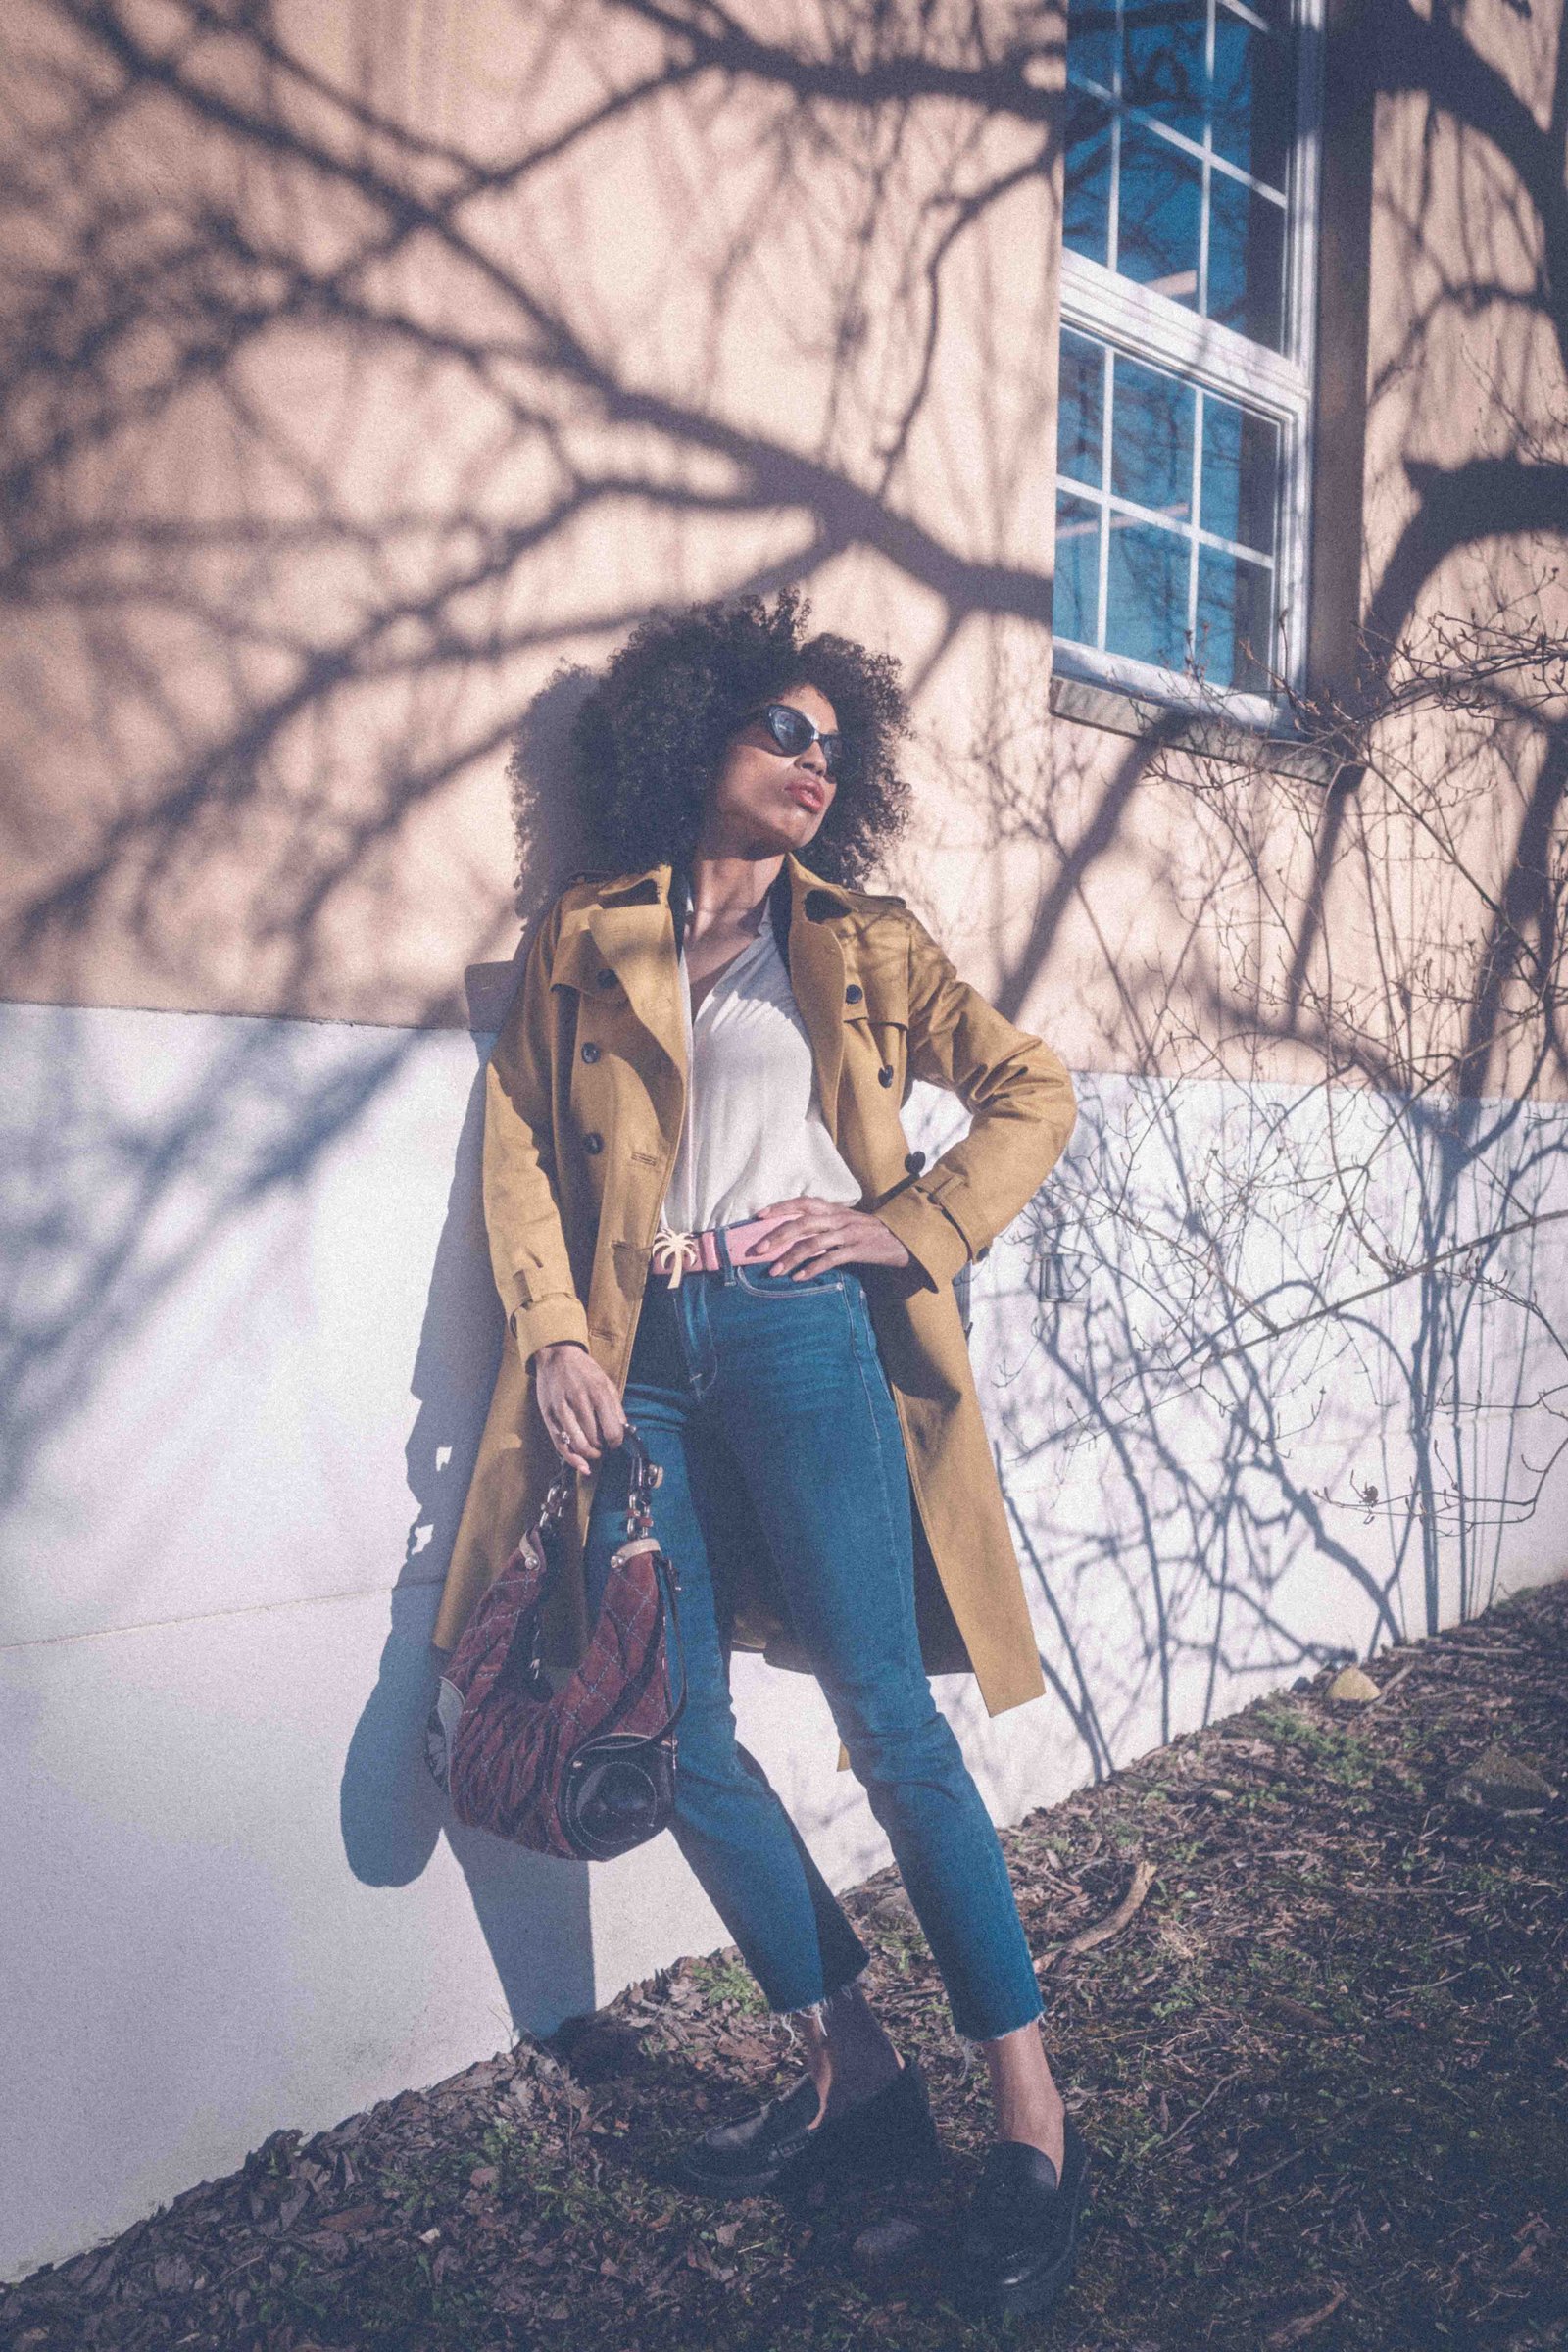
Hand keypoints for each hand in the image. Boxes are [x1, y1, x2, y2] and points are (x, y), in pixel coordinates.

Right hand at [533, 1341, 626, 1473]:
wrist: (556, 1355)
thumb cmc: (584, 1370)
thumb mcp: (606, 1382)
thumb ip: (616, 1407)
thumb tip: (624, 1430)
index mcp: (598, 1392)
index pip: (612, 1430)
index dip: (616, 1443)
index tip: (615, 1443)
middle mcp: (580, 1401)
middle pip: (595, 1440)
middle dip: (602, 1448)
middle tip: (603, 1446)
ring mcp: (562, 1409)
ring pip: (578, 1444)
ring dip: (589, 1454)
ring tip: (593, 1452)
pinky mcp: (548, 1415)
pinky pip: (560, 1444)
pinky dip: (572, 1459)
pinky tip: (581, 1465)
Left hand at [754, 1195, 912, 1278]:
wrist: (902, 1240)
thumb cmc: (868, 1232)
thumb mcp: (846, 1221)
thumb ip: (823, 1222)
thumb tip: (793, 1230)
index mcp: (834, 1209)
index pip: (803, 1202)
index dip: (781, 1207)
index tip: (759, 1216)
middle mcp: (839, 1218)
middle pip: (803, 1223)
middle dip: (778, 1235)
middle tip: (759, 1249)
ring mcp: (848, 1234)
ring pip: (813, 1243)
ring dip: (791, 1258)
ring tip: (775, 1271)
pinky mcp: (858, 1250)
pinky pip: (831, 1259)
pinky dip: (813, 1268)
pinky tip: (799, 1277)